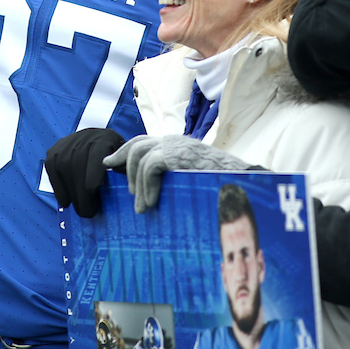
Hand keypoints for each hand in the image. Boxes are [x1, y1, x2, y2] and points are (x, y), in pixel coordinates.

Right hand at [45, 128, 124, 217]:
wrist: (95, 140)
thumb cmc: (114, 158)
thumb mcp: (124, 162)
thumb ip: (126, 173)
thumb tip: (129, 189)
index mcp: (104, 139)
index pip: (96, 155)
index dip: (93, 173)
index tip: (93, 191)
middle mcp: (83, 138)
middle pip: (78, 165)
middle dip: (81, 192)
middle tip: (88, 213)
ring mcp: (66, 143)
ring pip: (64, 168)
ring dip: (71, 193)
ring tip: (80, 210)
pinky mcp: (53, 151)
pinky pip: (52, 170)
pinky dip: (58, 188)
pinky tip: (66, 202)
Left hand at [103, 135, 255, 213]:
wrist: (240, 180)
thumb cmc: (220, 183)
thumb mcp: (191, 176)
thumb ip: (173, 175)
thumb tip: (154, 189)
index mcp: (175, 144)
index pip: (142, 141)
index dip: (123, 151)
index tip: (109, 163)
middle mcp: (172, 140)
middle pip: (136, 145)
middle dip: (123, 165)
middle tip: (128, 193)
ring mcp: (174, 145)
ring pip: (139, 157)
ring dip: (138, 185)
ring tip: (142, 208)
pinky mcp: (175, 154)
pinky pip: (150, 167)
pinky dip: (147, 186)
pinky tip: (152, 202)